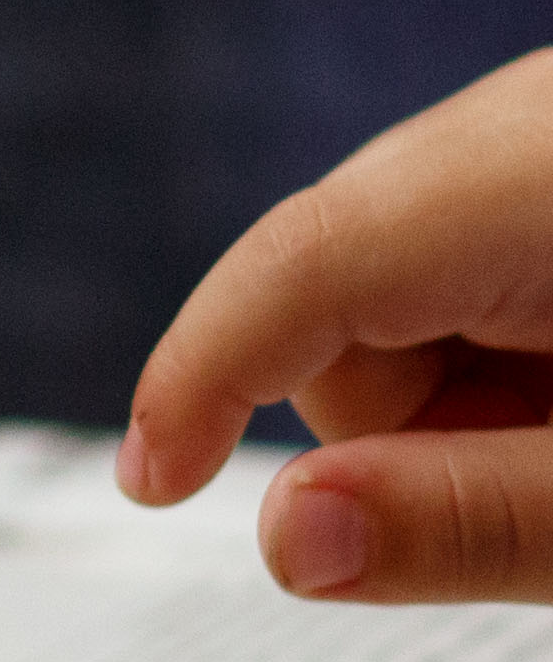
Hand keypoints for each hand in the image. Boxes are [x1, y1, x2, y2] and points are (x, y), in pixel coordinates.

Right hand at [124, 48, 552, 599]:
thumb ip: (476, 519)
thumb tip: (285, 541)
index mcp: (523, 176)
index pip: (300, 263)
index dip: (201, 375)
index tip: (150, 487)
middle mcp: (520, 120)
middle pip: (347, 292)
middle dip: (410, 418)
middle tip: (551, 483)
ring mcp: (537, 128)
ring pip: (408, 288)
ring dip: (471, 392)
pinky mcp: (543, 157)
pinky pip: (472, 264)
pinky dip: (508, 348)